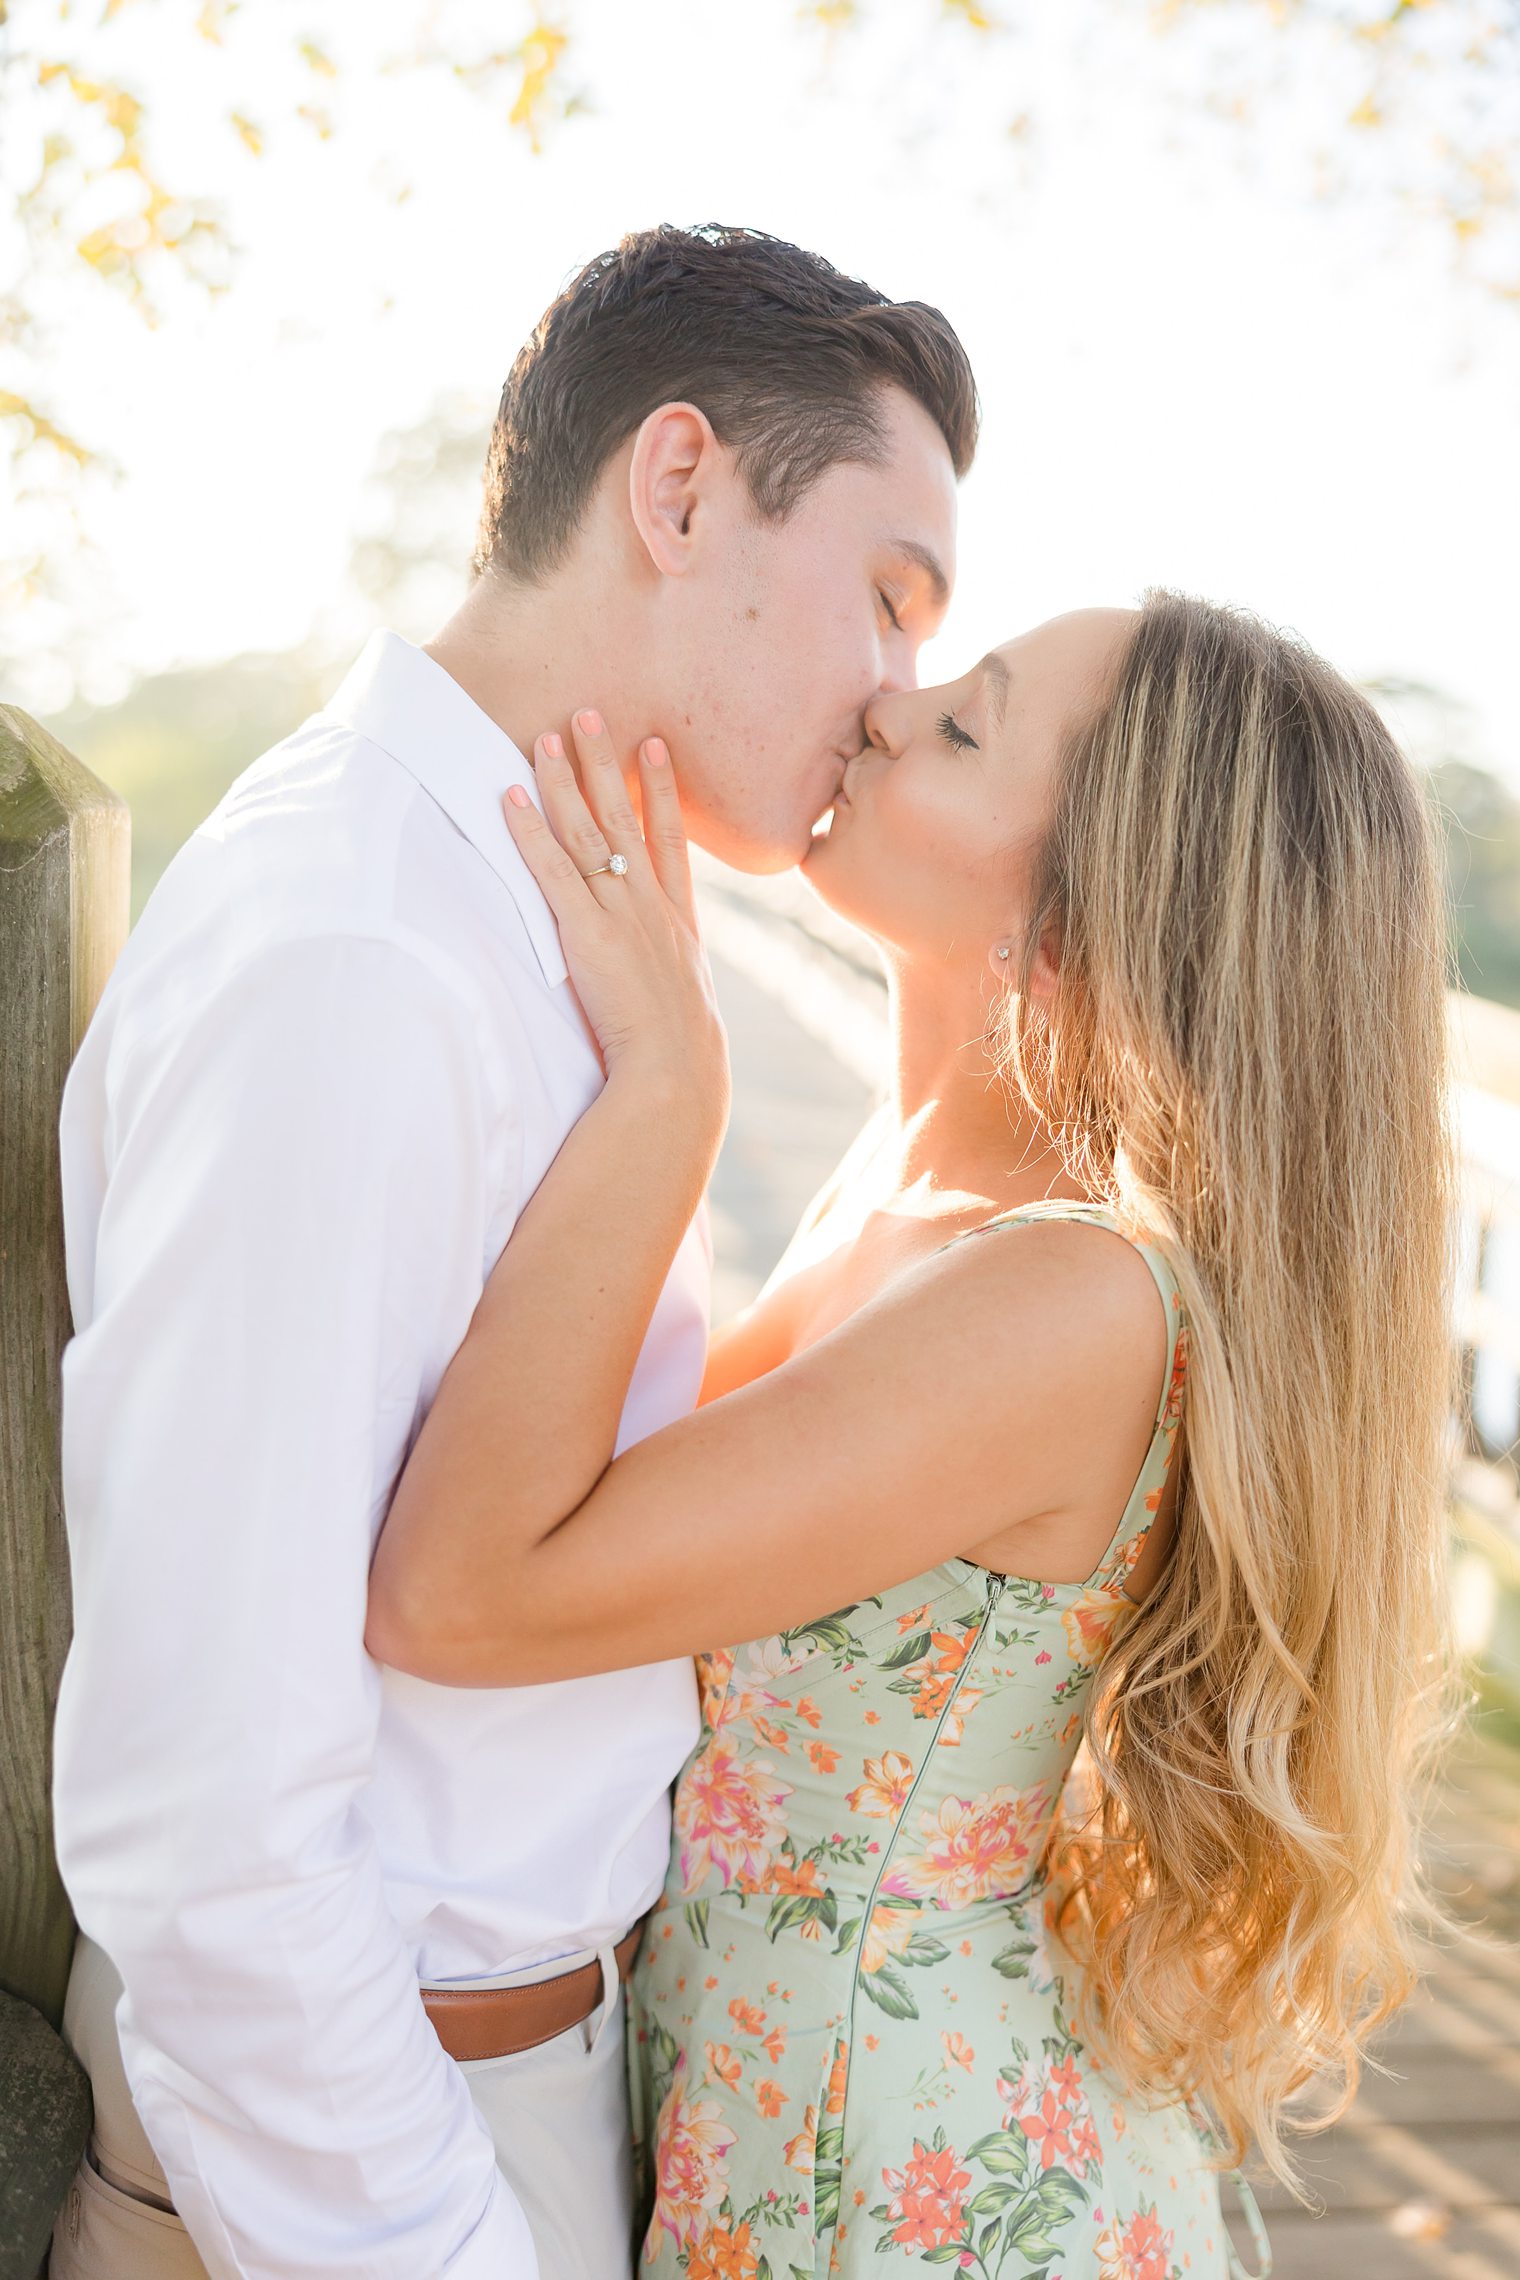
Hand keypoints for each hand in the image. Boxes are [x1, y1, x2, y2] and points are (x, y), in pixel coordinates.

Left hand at [503, 710, 730, 1155]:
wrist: (677, 1071)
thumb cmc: (680, 1054)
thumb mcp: (688, 1003)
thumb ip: (673, 977)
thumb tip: (667, 982)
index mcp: (679, 921)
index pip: (670, 839)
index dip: (662, 789)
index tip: (655, 746)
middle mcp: (651, 906)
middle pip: (627, 817)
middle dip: (607, 763)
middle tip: (592, 713)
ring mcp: (620, 915)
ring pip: (589, 832)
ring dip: (565, 780)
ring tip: (549, 734)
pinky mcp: (586, 934)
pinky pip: (551, 871)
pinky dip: (529, 831)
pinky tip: (510, 797)